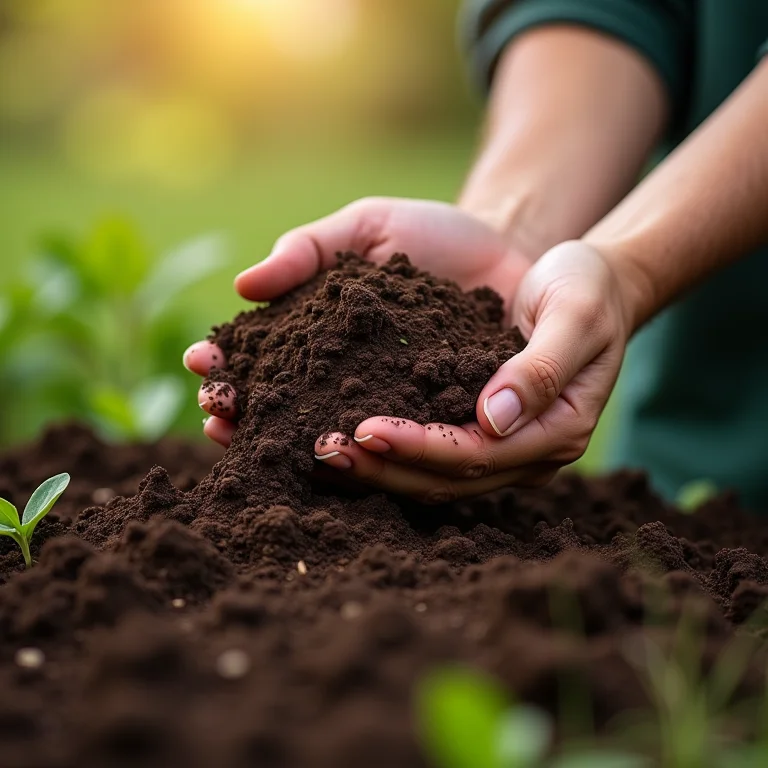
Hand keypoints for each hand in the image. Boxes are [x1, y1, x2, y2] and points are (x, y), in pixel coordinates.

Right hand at [183, 197, 534, 445]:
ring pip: (334, 434)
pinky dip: (370, 456)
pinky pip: (401, 445)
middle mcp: (350, 380)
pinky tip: (343, 457)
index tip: (204, 361)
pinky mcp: (437, 423)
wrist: (506, 249)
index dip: (231, 360)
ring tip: (263, 444)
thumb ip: (308, 250)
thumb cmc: (429, 236)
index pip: (264, 356)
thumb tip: (243, 285)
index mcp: (323, 338)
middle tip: (216, 415)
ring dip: (292, 442)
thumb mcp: (366, 229)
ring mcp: (393, 406)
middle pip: (286, 405)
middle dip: (246, 412)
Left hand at [313, 241, 633, 500]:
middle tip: (324, 453)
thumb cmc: (587, 288)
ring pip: (435, 477)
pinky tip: (351, 440)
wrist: (589, 282)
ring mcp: (507, 447)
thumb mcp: (575, 313)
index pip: (477, 454)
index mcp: (558, 428)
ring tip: (324, 454)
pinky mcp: (484, 431)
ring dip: (380, 468)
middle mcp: (530, 451)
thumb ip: (542, 366)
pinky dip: (392, 452)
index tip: (364, 431)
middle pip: (449, 479)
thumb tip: (495, 418)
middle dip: (385, 468)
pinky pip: (433, 454)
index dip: (420, 448)